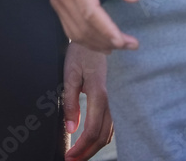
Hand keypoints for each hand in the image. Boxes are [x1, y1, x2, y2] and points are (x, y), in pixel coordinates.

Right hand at [47, 0, 139, 52]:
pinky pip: (69, 28)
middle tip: (132, 44)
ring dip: (97, 43)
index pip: (90, 13)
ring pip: (74, 33)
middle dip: (107, 41)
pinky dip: (86, 39)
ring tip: (121, 45)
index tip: (126, 41)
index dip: (108, 31)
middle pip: (82, 28)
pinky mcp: (57, 2)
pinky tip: (102, 41)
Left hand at [63, 43, 112, 160]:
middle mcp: (111, 100)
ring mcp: (116, 99)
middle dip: (87, 153)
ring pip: (109, 132)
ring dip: (94, 147)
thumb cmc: (81, 53)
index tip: (69, 157)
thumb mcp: (70, 75)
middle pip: (102, 136)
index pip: (92, 130)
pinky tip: (92, 140)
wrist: (98, 37)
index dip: (81, 148)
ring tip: (80, 154)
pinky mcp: (115, 98)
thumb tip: (71, 129)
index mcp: (99, 94)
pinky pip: (112, 124)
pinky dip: (102, 137)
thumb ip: (70, 102)